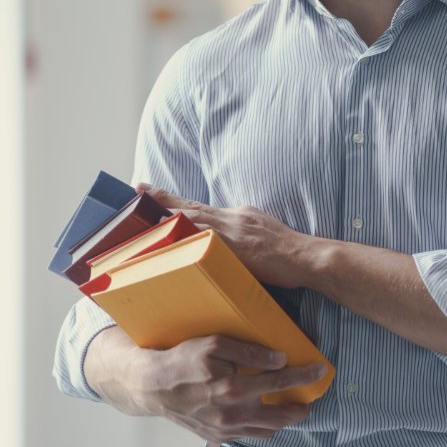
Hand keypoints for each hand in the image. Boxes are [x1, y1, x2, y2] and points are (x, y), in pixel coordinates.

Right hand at [84, 327, 327, 442]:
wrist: (154, 386)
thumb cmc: (184, 359)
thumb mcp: (216, 343)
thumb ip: (250, 351)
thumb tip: (280, 359)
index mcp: (234, 388)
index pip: (280, 381)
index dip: (303, 375)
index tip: (320, 369)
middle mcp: (232, 413)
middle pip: (279, 415)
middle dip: (300, 407)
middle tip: (311, 398)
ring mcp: (225, 428)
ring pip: (266, 430)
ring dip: (284, 420)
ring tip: (294, 408)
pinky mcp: (217, 435)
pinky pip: (249, 435)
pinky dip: (264, 427)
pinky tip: (268, 416)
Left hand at [138, 185, 312, 287]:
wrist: (307, 257)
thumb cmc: (287, 253)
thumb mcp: (261, 233)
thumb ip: (239, 234)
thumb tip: (221, 243)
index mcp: (238, 215)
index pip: (200, 206)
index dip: (175, 200)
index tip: (152, 192)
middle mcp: (233, 218)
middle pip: (191, 206)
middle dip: (163, 198)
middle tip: (138, 189)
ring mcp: (234, 230)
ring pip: (194, 218)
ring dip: (166, 212)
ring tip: (143, 208)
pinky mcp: (237, 245)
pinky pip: (204, 238)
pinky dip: (185, 234)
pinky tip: (167, 234)